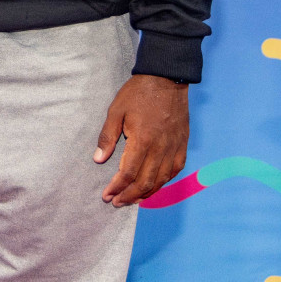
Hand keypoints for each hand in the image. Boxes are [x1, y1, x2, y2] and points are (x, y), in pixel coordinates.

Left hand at [93, 74, 188, 206]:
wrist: (167, 79)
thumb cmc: (138, 93)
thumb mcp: (116, 110)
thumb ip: (107, 136)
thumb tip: (98, 159)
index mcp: (142, 140)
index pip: (128, 173)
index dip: (116, 187)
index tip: (107, 195)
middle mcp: (160, 148)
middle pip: (145, 182)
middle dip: (129, 196)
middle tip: (116, 202)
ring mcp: (174, 148)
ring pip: (161, 180)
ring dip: (145, 193)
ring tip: (131, 199)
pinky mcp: (182, 145)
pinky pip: (174, 170)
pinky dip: (163, 182)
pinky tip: (153, 186)